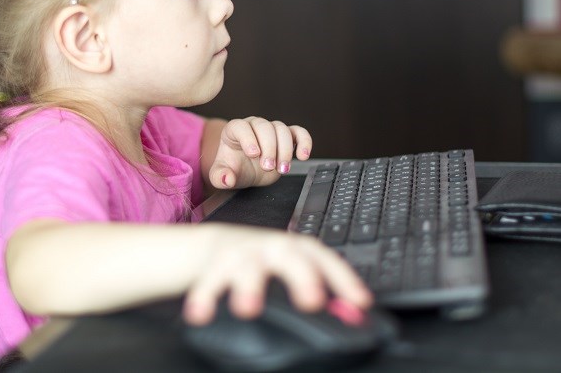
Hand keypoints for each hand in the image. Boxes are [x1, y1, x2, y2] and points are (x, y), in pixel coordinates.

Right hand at [182, 226, 371, 324]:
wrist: (217, 246)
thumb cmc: (266, 263)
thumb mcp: (294, 272)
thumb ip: (323, 291)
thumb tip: (356, 314)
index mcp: (297, 249)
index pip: (325, 259)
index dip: (343, 278)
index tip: (359, 302)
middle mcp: (272, 248)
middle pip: (289, 255)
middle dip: (301, 277)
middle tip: (311, 301)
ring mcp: (243, 254)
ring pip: (247, 265)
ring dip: (248, 286)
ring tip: (247, 309)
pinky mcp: (214, 264)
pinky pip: (208, 281)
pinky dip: (204, 297)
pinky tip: (200, 314)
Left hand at [208, 117, 311, 188]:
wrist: (246, 171)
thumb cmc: (233, 168)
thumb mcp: (221, 175)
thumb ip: (220, 177)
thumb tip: (227, 179)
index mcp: (234, 130)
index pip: (241, 127)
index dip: (248, 138)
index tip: (253, 154)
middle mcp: (253, 126)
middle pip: (264, 127)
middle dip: (269, 148)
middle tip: (268, 167)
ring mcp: (271, 130)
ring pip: (282, 129)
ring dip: (285, 150)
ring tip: (282, 169)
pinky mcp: (287, 137)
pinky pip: (299, 132)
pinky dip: (304, 142)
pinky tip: (303, 156)